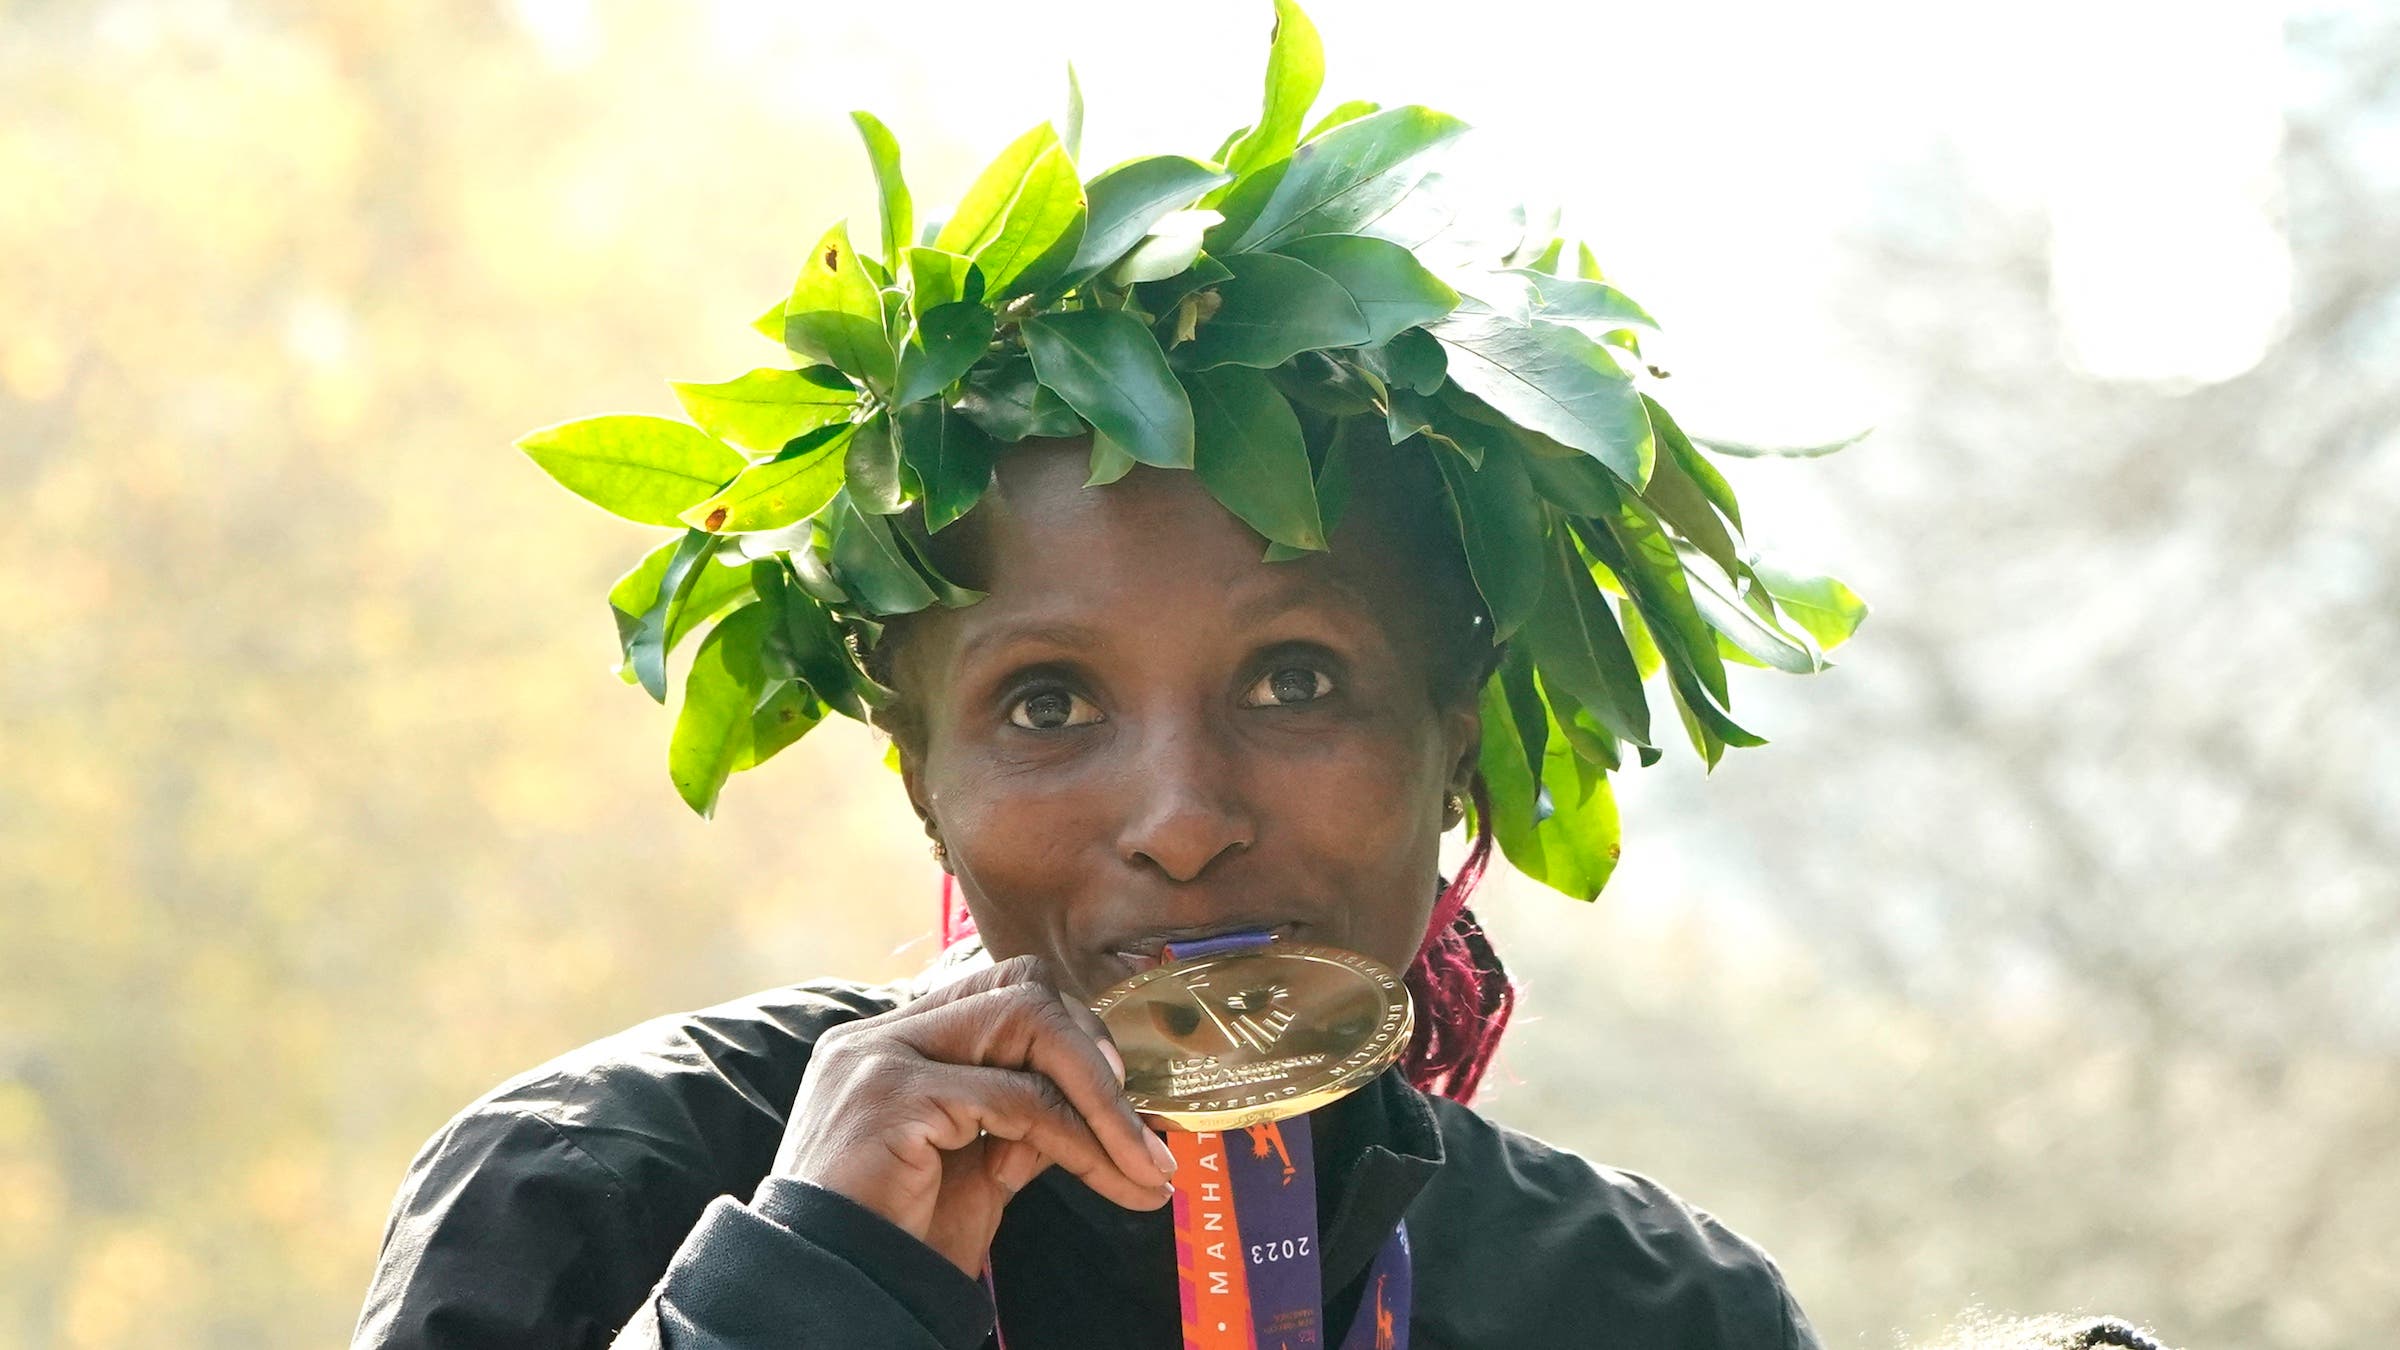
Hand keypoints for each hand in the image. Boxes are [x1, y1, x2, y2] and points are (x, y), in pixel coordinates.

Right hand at [771, 954, 1177, 1276]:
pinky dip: (1077, 1137)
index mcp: (892, 1044)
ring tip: (1144, 1162)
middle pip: (1020, 988)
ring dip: (1102, 1098)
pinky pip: (1018, 1097)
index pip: (1000, 993)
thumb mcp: (973, 1173)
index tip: (1125, 1106)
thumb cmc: (892, 1243)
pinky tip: (1107, 1176)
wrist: (825, 1298)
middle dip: (1096, 1053)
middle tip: (1143, 1130)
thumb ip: (1019, 1125)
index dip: (1074, 1037)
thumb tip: (1092, 1105)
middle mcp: (880, 1035)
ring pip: (1029, 1022)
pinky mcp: (893, 1096)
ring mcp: (881, 1057)